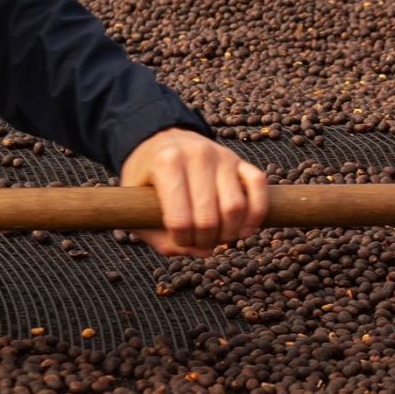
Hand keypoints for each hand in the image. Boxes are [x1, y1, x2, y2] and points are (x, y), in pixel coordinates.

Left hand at [119, 127, 268, 255]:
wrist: (164, 141)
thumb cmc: (148, 178)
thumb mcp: (135, 205)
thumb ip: (159, 237)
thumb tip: (201, 252)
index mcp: (166, 163)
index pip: (179, 219)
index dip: (181, 240)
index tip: (178, 240)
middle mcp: (197, 155)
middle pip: (209, 218)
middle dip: (206, 241)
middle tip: (200, 242)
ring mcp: (222, 155)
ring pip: (236, 207)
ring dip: (231, 232)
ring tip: (220, 237)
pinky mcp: (240, 160)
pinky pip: (258, 186)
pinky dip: (257, 212)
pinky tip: (246, 228)